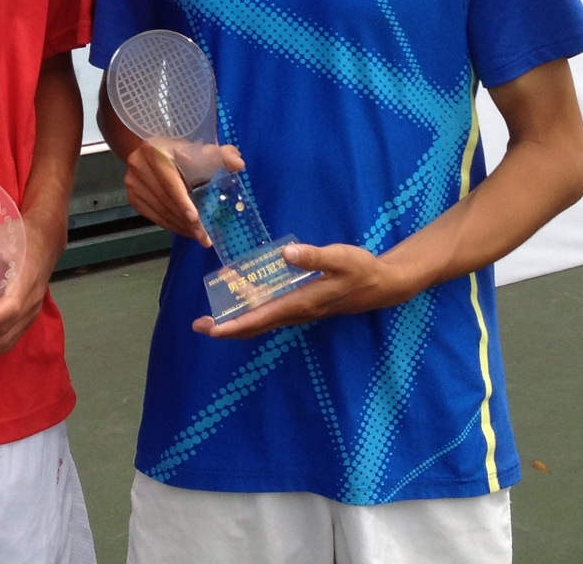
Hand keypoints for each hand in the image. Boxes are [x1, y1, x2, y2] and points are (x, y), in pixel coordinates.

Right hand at [122, 140, 242, 244]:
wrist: (150, 151)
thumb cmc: (180, 151)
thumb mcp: (199, 149)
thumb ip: (220, 155)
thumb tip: (239, 164)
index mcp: (156, 151)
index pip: (170, 180)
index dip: (183, 201)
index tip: (196, 219)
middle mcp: (139, 166)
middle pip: (166, 200)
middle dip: (187, 221)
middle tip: (205, 237)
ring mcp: (133, 183)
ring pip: (159, 211)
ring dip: (180, 226)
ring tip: (198, 236)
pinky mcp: (132, 197)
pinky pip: (153, 217)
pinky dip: (170, 225)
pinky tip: (185, 230)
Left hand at [194, 241, 421, 338]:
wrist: (383, 284)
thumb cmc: (361, 269)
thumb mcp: (339, 257)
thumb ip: (313, 256)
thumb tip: (286, 253)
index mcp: (301, 302)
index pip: (260, 318)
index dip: (233, 325)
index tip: (210, 329)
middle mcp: (297, 312)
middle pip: (257, 326)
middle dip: (228, 329)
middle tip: (199, 326)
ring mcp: (301, 311)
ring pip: (264, 322)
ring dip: (239, 322)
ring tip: (215, 318)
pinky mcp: (305, 305)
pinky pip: (273, 314)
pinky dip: (255, 313)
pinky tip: (245, 302)